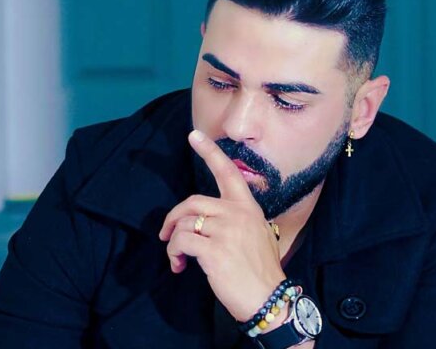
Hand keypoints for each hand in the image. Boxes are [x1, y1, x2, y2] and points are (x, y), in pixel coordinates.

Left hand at [158, 130, 285, 321]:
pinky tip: (180, 266)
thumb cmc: (261, 271)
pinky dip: (175, 253)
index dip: (210, 152)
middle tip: (165, 235)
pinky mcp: (214, 250)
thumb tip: (208, 221)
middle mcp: (237, 214)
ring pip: (184, 223)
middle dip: (173, 217)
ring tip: (179, 259)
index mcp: (248, 208)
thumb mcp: (258, 235)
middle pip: (192, 202)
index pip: (228, 173)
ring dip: (174, 242)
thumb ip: (237, 221)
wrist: (270, 299)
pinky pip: (182, 242)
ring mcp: (226, 231)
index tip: (194, 136)